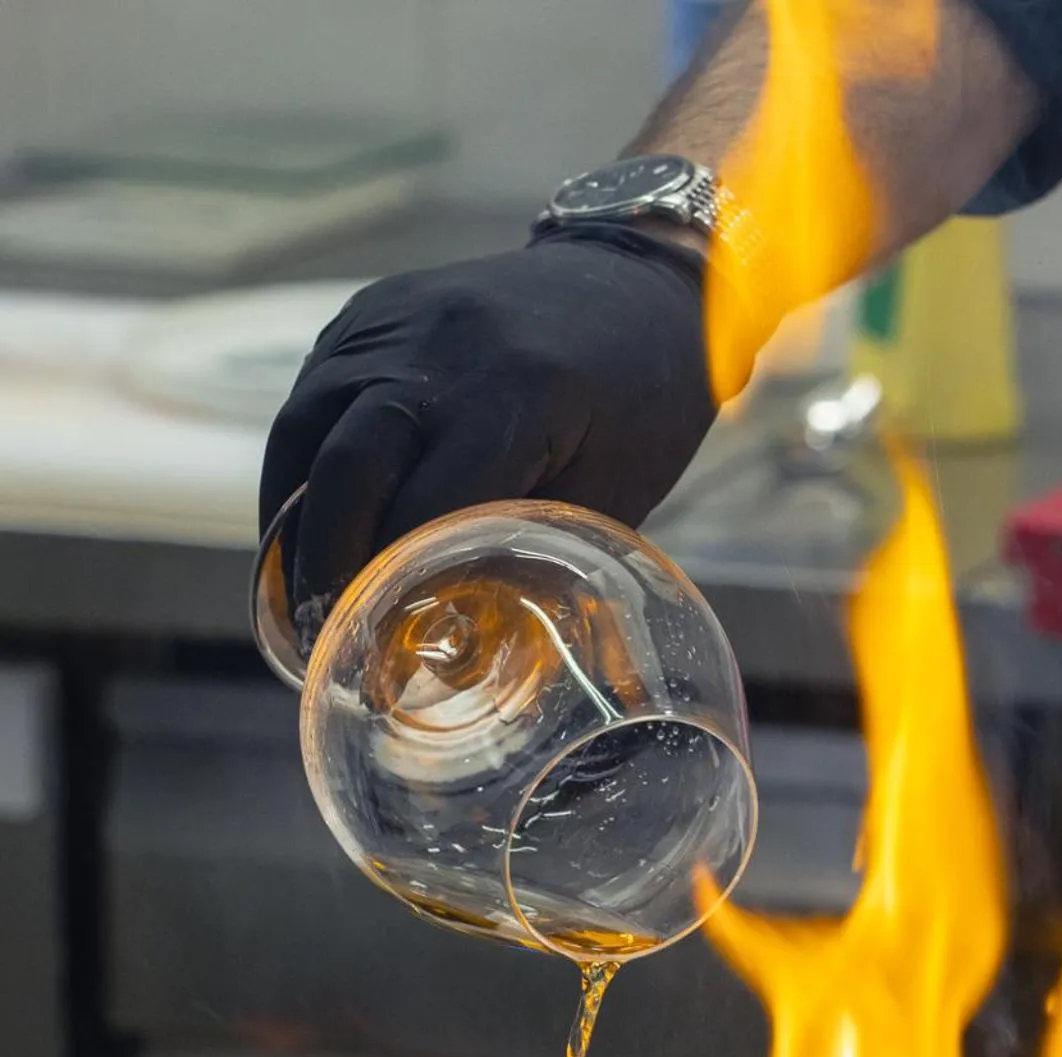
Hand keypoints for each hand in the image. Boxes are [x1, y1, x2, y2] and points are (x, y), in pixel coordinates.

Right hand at [260, 226, 714, 639]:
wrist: (637, 281)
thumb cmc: (645, 402)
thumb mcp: (614, 492)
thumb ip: (535, 552)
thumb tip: (460, 634)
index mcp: (515, 395)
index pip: (421, 508)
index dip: (386, 585)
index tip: (369, 647)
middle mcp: (439, 347)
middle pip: (344, 466)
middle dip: (320, 560)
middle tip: (319, 631)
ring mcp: (395, 320)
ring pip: (306, 426)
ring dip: (292, 515)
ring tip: (298, 589)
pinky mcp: (371, 311)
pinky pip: (313, 393)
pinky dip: (302, 463)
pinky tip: (310, 520)